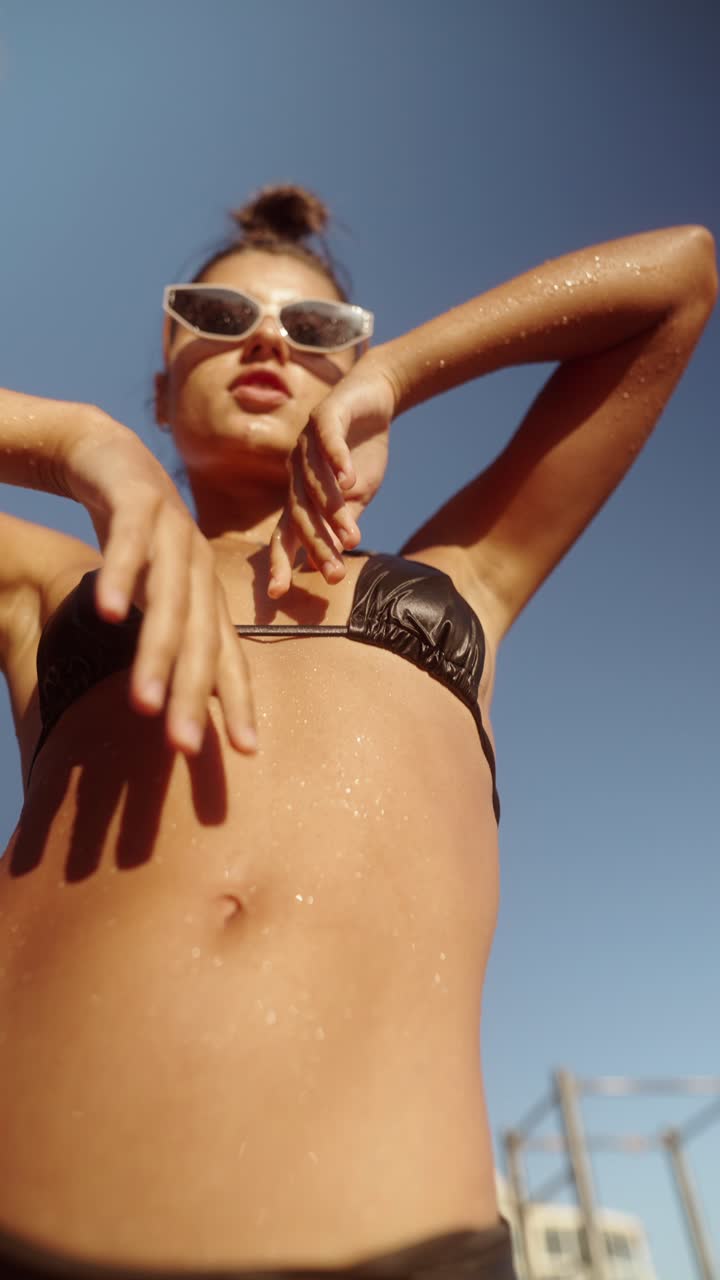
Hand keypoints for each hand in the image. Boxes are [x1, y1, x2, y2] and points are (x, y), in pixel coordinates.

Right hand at [62, 413, 256, 757]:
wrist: (109, 455)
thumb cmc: (137, 534)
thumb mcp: (156, 589)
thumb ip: (168, 636)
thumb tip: (175, 697)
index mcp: (205, 594)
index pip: (227, 656)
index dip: (238, 703)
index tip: (246, 752)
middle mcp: (198, 569)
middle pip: (202, 640)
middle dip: (195, 696)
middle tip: (184, 748)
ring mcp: (173, 534)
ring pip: (169, 602)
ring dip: (158, 654)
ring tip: (144, 704)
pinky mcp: (139, 504)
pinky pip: (129, 546)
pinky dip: (121, 579)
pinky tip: (108, 615)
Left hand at [268, 359, 396, 595]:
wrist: (372, 398)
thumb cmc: (359, 452)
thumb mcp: (356, 497)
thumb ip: (340, 526)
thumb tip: (325, 565)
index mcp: (300, 495)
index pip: (286, 534)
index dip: (281, 562)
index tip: (278, 594)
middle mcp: (296, 472)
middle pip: (300, 514)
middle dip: (315, 547)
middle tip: (333, 575)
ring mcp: (307, 444)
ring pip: (314, 483)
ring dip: (332, 512)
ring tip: (351, 537)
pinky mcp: (325, 417)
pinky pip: (327, 441)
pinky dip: (336, 459)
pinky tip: (348, 478)